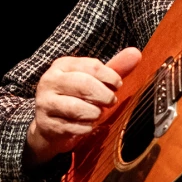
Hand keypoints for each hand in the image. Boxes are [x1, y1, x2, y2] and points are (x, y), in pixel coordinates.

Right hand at [25, 47, 141, 166]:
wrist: (49, 125)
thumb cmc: (75, 97)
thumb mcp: (93, 80)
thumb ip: (114, 68)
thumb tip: (136, 53)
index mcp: (62, 65)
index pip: (93, 67)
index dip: (111, 77)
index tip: (117, 85)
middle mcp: (50, 81)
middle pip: (85, 85)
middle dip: (104, 96)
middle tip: (110, 101)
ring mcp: (45, 103)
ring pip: (78, 108)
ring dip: (95, 113)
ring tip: (97, 113)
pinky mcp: (47, 124)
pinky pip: (74, 127)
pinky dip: (87, 128)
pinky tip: (88, 125)